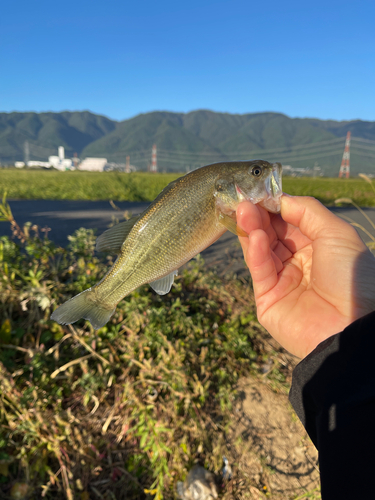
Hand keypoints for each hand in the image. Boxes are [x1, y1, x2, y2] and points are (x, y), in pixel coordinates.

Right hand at [237, 195, 374, 358]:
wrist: (352, 324)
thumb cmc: (352, 276)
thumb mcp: (336, 232)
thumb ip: (306, 211)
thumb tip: (280, 199)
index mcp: (317, 247)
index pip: (288, 222)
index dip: (274, 207)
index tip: (259, 192)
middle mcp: (298, 262)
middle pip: (271, 234)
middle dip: (258, 215)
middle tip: (243, 199)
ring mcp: (282, 281)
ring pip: (261, 250)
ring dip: (252, 229)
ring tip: (243, 211)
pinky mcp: (267, 299)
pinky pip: (260, 270)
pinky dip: (255, 252)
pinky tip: (254, 236)